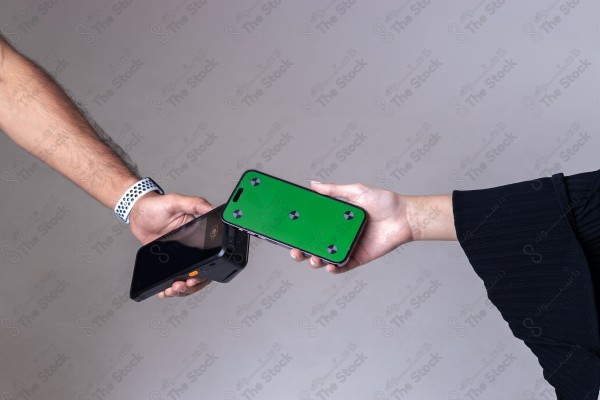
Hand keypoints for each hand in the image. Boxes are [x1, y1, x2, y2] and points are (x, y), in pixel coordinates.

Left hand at [129, 192, 213, 297]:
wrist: (136, 212)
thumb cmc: (156, 205)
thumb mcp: (176, 201)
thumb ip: (194, 203)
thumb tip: (211, 207)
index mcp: (197, 235)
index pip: (208, 257)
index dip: (204, 272)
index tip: (194, 277)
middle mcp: (191, 248)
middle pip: (200, 274)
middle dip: (192, 285)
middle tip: (182, 285)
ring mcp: (179, 256)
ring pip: (186, 279)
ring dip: (181, 290)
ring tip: (171, 290)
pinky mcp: (166, 261)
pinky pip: (171, 278)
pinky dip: (169, 288)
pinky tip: (164, 291)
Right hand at [290, 181, 413, 273]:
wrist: (405, 216)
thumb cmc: (384, 202)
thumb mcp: (356, 191)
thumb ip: (334, 190)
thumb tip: (313, 184)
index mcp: (335, 220)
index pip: (312, 227)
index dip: (299, 232)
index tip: (288, 233)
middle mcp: (339, 235)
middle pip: (314, 246)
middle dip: (301, 251)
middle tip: (295, 250)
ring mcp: (348, 247)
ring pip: (325, 259)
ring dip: (315, 261)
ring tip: (313, 258)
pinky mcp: (358, 258)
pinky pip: (342, 267)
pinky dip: (333, 269)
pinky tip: (328, 266)